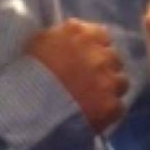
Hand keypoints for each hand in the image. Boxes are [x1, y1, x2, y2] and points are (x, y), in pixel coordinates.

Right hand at [26, 18, 129, 132]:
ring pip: (121, 82)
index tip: (86, 59)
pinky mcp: (111, 105)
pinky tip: (94, 115)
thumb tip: (71, 35)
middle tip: (89, 81)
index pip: (101, 35)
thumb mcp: (39, 41)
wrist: (29, 106)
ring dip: (110, 89)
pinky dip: (108, 111)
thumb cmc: (29, 71)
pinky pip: (118, 107)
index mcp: (82, 34)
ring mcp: (109, 80)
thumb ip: (60, 35)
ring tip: (94, 100)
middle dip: (104, 68)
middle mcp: (100, 54)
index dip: (95, 48)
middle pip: (113, 59)